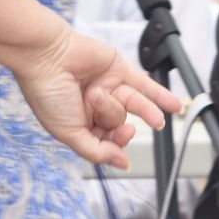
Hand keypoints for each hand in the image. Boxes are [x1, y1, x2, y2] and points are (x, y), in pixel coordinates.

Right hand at [7, 25, 179, 169]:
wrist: (44, 55)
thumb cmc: (47, 92)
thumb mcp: (68, 132)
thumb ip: (96, 151)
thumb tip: (122, 163)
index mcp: (80, 121)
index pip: (107, 141)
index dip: (115, 143)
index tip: (116, 138)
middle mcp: (94, 105)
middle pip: (120, 123)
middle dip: (116, 121)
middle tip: (105, 113)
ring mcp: (108, 86)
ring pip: (134, 105)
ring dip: (148, 113)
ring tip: (157, 120)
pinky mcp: (117, 68)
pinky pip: (144, 84)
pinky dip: (160, 95)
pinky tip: (174, 106)